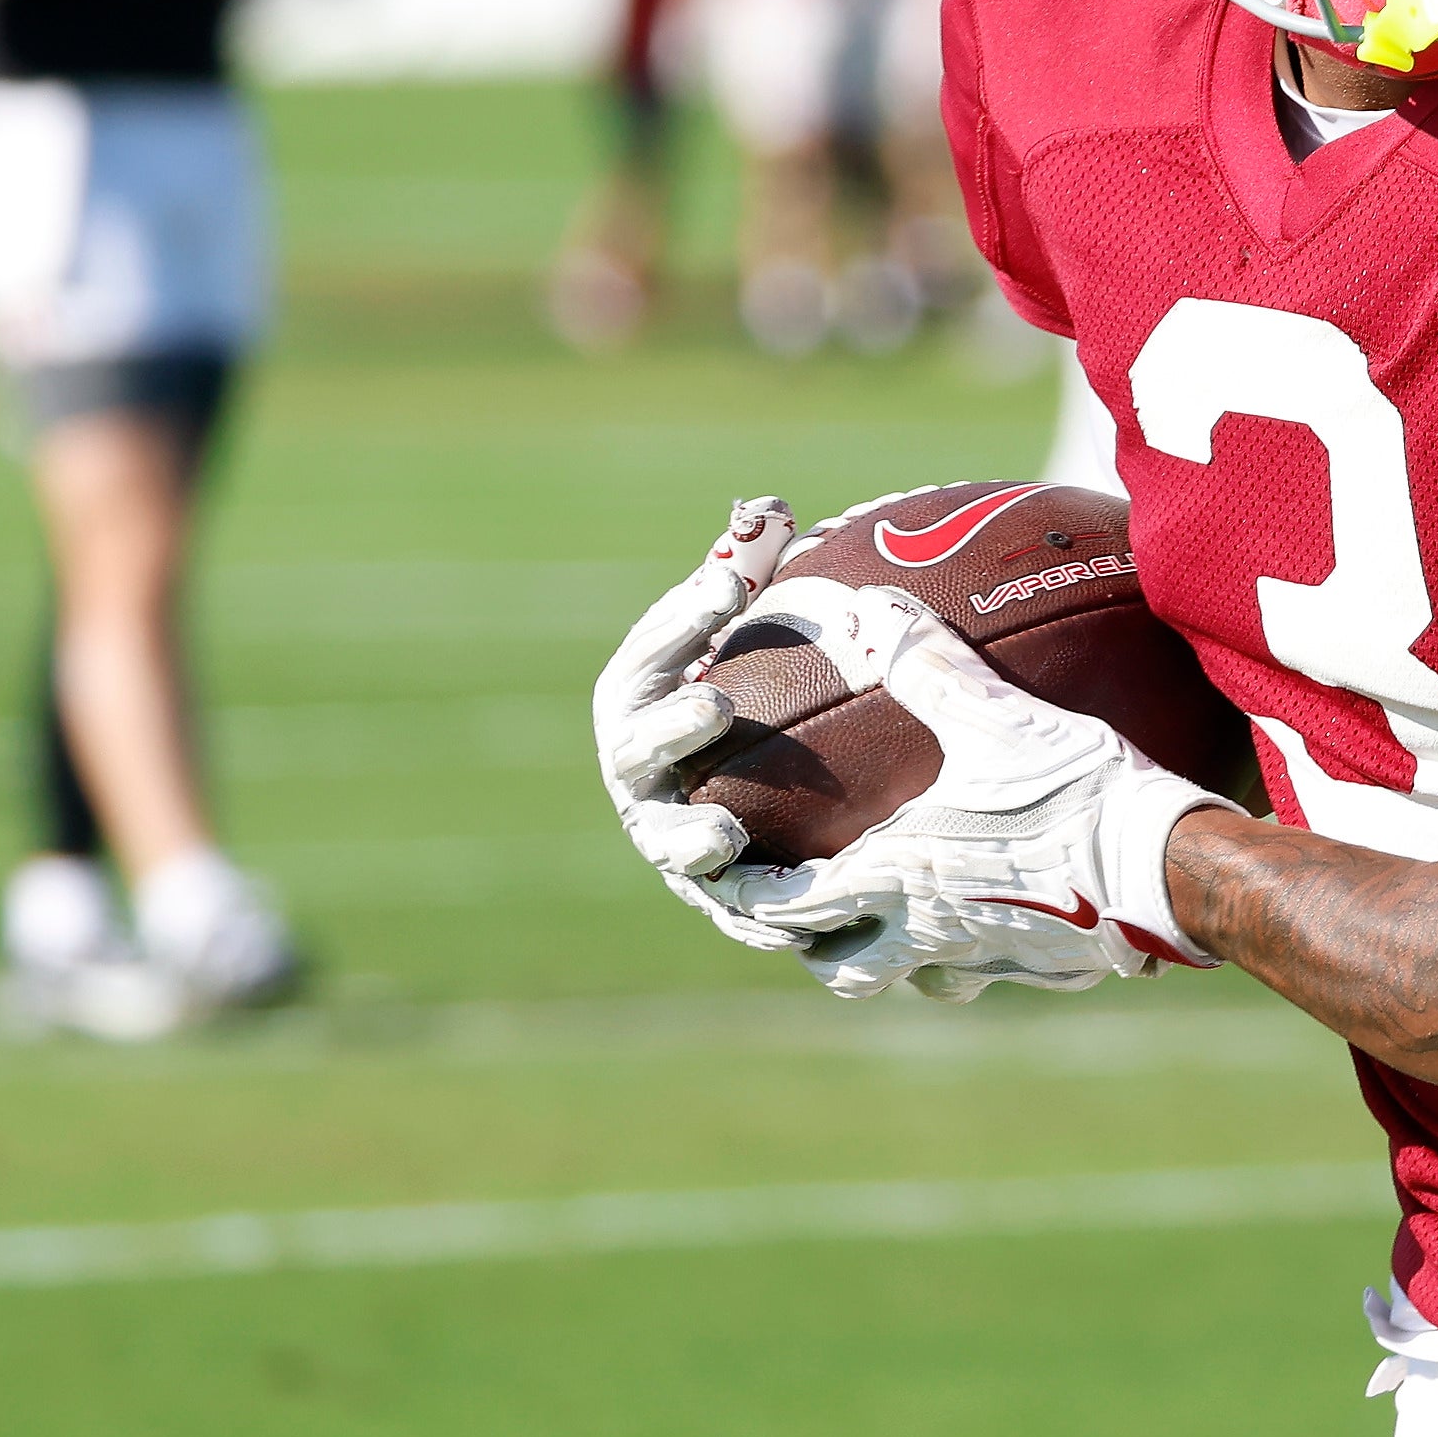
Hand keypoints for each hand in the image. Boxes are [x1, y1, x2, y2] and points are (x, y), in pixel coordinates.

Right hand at [591, 495, 803, 952]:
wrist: (743, 794)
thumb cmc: (740, 689)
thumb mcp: (738, 635)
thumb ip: (746, 575)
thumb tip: (770, 509)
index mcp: (639, 702)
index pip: (646, 657)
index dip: (680, 620)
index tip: (727, 584)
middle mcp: (640, 774)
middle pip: (637, 753)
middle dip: (669, 730)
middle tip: (714, 707)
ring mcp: (667, 839)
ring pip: (671, 847)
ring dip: (693, 844)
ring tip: (726, 839)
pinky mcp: (711, 898)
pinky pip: (731, 912)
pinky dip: (758, 920)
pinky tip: (800, 927)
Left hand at [709, 592, 1238, 1000]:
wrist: (1164, 875)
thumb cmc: (1076, 799)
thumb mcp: (998, 717)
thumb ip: (926, 662)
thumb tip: (867, 605)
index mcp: (894, 874)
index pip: (782, 902)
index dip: (741, 889)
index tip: (715, 866)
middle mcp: (920, 929)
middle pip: (823, 954)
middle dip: (788, 929)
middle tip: (772, 890)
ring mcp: (972, 953)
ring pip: (887, 973)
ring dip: (856, 948)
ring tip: (854, 911)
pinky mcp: (1022, 960)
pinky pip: (957, 969)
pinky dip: (936, 951)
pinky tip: (958, 911)